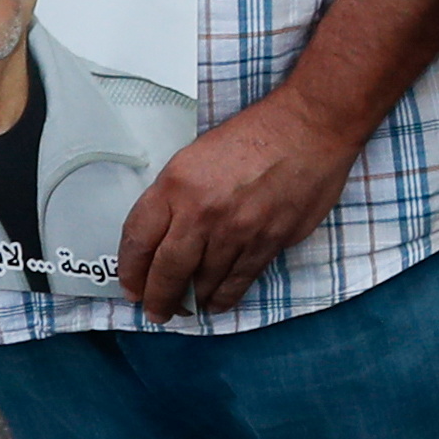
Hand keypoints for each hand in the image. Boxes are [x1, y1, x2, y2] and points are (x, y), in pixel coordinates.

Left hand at [117, 86, 364, 320]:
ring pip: (203, 281)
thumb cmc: (254, 134)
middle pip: (167, 270)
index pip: (139, 238)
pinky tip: (216, 302)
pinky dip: (224, 297)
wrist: (308, 127)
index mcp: (176, 184)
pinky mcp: (268, 241)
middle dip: (157, 297)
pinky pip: (238, 280)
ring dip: (192, 301)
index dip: (130, 270)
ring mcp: (236, 230)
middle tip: (156, 311)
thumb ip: (177, 196)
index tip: (131, 285)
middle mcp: (202, 211)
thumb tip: (165, 235)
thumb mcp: (196, 155)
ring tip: (187, 308)